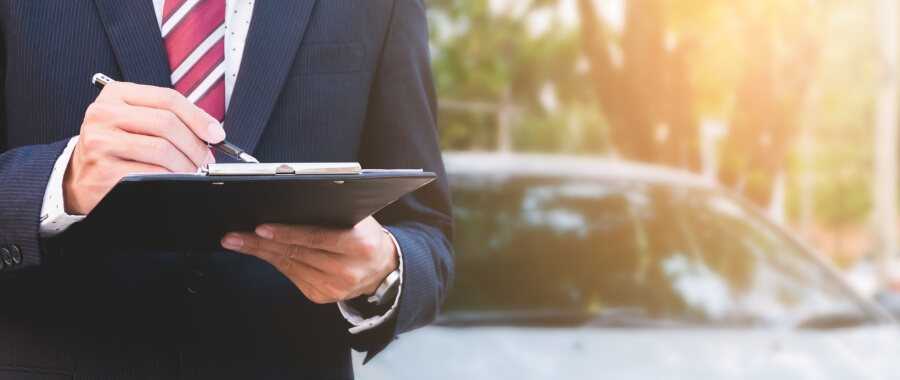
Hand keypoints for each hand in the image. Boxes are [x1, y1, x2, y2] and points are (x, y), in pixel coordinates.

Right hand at [63, 82, 225, 214]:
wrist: (78, 178)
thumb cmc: (116, 147)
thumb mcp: (134, 121)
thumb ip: (168, 117)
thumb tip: (211, 130)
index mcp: (116, 94)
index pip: (168, 99)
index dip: (198, 117)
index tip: (217, 133)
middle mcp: (104, 114)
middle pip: (167, 123)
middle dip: (195, 144)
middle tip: (206, 158)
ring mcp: (101, 142)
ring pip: (162, 150)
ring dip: (186, 164)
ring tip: (192, 170)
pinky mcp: (104, 170)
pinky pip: (151, 173)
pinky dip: (171, 178)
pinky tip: (174, 180)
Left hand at [221, 217, 398, 303]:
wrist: (382, 268)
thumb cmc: (366, 236)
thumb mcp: (358, 219)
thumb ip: (330, 213)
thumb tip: (287, 204)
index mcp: (358, 245)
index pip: (315, 237)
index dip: (285, 233)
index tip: (260, 228)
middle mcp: (346, 270)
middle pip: (296, 254)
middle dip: (260, 244)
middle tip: (233, 236)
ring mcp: (334, 288)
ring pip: (289, 266)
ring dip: (260, 254)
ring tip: (237, 242)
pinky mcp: (322, 297)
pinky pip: (292, 276)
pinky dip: (274, 263)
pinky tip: (259, 253)